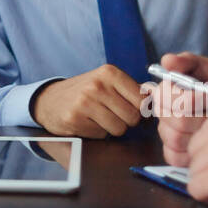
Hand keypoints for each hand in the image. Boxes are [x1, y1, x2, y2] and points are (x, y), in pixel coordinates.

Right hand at [30, 64, 145, 137]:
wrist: (49, 100)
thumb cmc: (84, 92)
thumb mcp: (107, 82)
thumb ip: (131, 89)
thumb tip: (158, 97)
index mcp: (110, 72)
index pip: (142, 100)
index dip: (140, 109)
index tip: (130, 108)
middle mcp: (98, 84)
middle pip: (133, 117)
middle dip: (125, 121)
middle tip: (110, 113)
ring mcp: (85, 101)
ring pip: (119, 129)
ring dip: (111, 128)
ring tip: (97, 118)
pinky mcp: (75, 118)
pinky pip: (102, 135)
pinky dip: (97, 133)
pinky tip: (86, 122)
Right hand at [147, 52, 207, 166]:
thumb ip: (190, 61)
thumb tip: (166, 61)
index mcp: (168, 90)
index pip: (162, 95)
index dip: (186, 99)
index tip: (207, 95)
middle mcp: (164, 111)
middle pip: (170, 119)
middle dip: (197, 118)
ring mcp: (168, 133)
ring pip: (173, 138)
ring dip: (198, 134)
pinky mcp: (173, 152)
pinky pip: (174, 156)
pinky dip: (194, 151)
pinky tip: (207, 141)